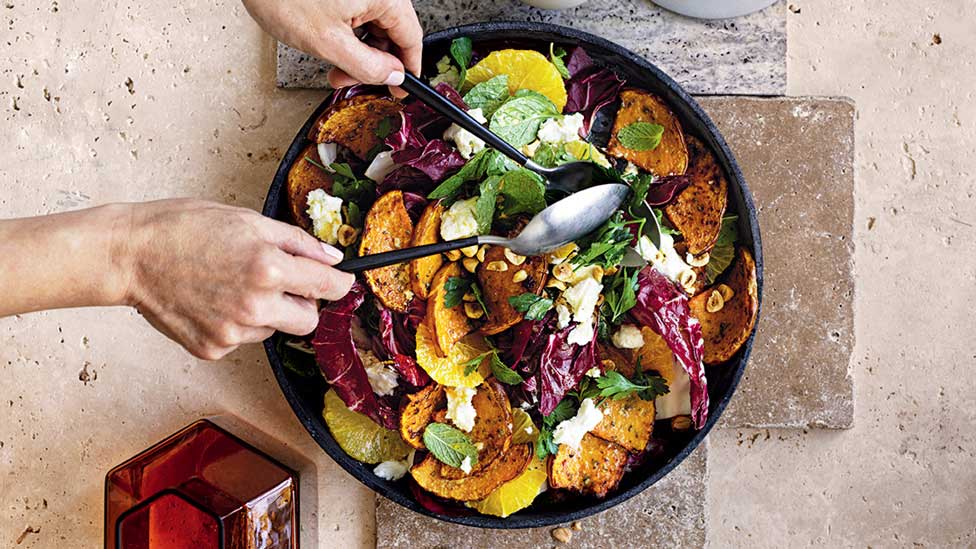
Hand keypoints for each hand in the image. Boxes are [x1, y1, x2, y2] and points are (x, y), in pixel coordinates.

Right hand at [124, 199, 353, 359]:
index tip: (338, 281)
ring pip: (274, 330)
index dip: (339, 283)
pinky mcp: (213, 348)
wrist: (130, 255)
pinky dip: (236, 323)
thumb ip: (297, 243)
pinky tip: (213, 300)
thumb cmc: (183, 228)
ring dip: (267, 312)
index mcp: (268, 269)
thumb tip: (332, 259)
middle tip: (279, 281)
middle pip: (309, 320)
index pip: (330, 288)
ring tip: (233, 284)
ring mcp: (233, 332)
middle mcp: (255, 307)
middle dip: (303, 302)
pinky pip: (244, 340)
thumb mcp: (247, 220)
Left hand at [242, 0, 422, 88]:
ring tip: (334, 64)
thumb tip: (392, 76)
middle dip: (374, 63)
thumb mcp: (329, 43)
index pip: (411, 38)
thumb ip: (367, 66)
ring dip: (359, 50)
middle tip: (352, 80)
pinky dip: (348, 33)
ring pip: (373, 24)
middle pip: (392, 32)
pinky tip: (330, 44)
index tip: (400, 88)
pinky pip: (358, 12)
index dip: (408, 69)